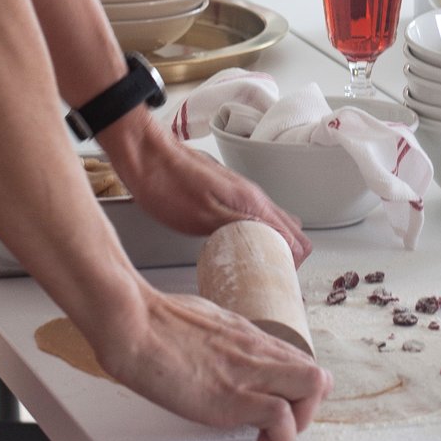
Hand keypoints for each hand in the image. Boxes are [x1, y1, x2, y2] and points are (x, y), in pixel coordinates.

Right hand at [97, 287, 331, 440]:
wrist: (132, 325)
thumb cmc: (154, 321)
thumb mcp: (202, 322)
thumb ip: (221, 340)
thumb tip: (219, 353)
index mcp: (248, 335)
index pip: (301, 359)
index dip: (299, 387)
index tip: (280, 401)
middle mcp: (256, 351)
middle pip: (318, 375)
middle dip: (309, 406)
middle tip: (282, 421)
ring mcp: (247, 374)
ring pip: (312, 388)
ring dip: (299, 421)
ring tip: (269, 433)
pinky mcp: (232, 399)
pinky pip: (281, 416)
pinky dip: (279, 435)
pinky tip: (256, 439)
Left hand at [102, 115, 310, 266]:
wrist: (145, 155)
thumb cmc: (166, 184)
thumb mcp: (203, 216)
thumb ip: (242, 228)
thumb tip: (278, 244)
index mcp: (252, 202)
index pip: (295, 238)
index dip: (292, 265)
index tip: (280, 285)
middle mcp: (252, 195)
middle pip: (291, 229)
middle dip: (288, 257)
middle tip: (268, 282)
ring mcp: (240, 193)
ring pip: (273, 222)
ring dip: (272, 246)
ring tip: (253, 270)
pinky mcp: (225, 193)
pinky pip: (254, 217)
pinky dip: (256, 236)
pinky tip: (236, 249)